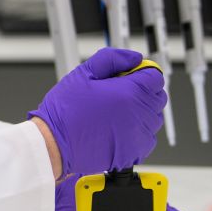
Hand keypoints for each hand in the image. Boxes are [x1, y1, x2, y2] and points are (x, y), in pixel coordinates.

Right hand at [29, 48, 166, 175]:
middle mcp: (139, 114)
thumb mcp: (83, 73)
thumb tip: (134, 58)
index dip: (142, 73)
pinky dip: (137, 132)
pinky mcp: (134, 153)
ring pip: (154, 117)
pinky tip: (117, 128)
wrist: (54, 144)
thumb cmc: (64, 111)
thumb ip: (112, 59)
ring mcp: (138, 136)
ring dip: (141, 111)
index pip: (155, 77)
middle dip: (143, 91)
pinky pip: (147, 138)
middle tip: (118, 93)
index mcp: (129, 93)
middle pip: (157, 97)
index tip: (129, 76)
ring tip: (115, 113)